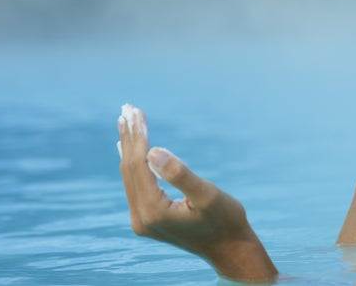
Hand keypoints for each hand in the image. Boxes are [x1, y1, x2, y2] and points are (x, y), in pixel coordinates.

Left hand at [117, 105, 276, 282]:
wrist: (230, 249)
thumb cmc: (225, 220)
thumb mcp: (207, 195)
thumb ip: (179, 174)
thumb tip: (152, 151)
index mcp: (153, 211)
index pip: (138, 164)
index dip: (137, 136)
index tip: (134, 111)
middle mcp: (141, 218)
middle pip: (130, 168)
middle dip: (129, 137)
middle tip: (126, 107)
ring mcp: (142, 221)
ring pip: (131, 176)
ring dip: (129, 147)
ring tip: (125, 121)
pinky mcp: (148, 220)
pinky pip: (135, 185)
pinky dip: (134, 163)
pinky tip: (129, 150)